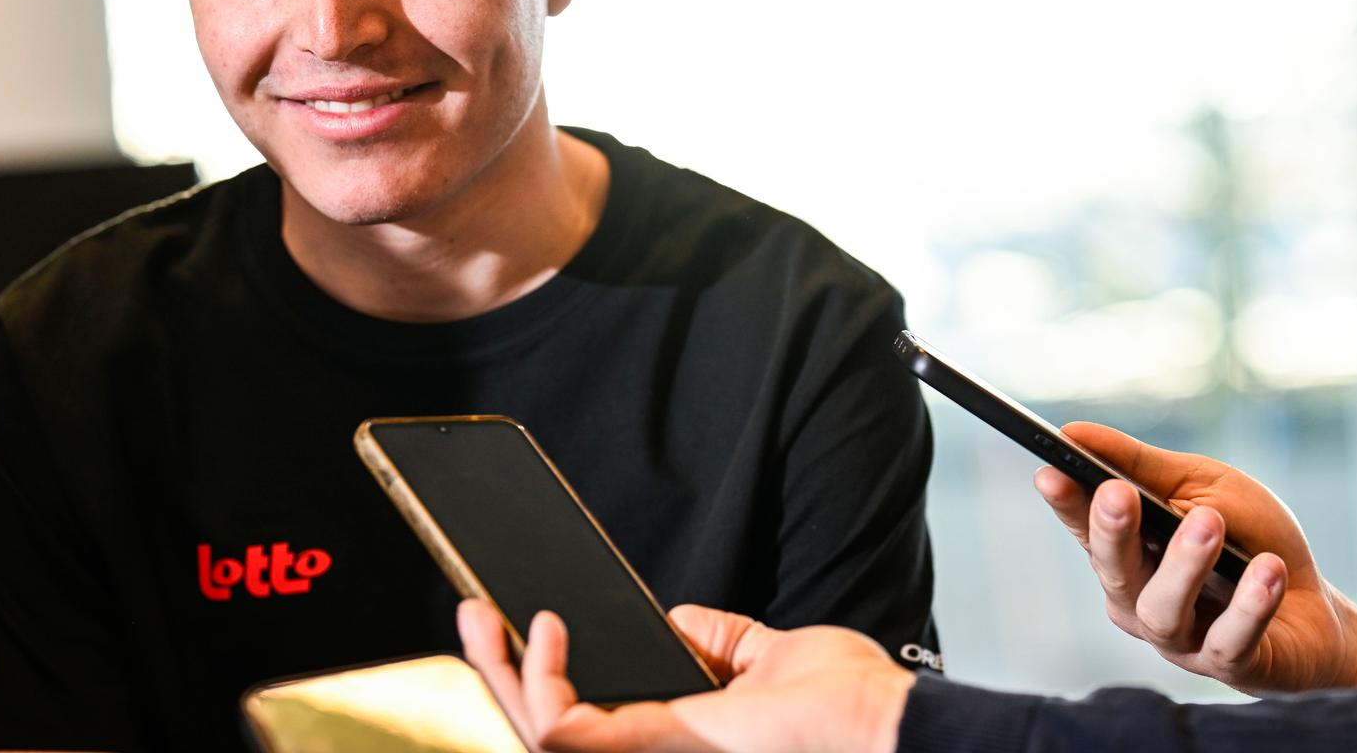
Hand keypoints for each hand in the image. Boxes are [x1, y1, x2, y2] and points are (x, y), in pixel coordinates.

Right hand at [457, 600, 914, 752]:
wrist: (886, 726)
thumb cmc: (850, 709)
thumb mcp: (769, 658)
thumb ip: (717, 642)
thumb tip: (676, 619)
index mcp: (677, 744)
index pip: (586, 727)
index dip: (538, 687)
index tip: (519, 630)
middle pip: (546, 735)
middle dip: (494, 678)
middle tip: (470, 616)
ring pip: (537, 736)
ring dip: (501, 676)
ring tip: (492, 620)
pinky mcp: (656, 749)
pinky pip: (561, 734)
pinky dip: (539, 683)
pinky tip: (544, 635)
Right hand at [1034, 422, 1356, 693]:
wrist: (1317, 611)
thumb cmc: (1248, 541)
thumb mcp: (1202, 487)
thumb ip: (1144, 467)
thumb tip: (1074, 432)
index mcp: (1127, 555)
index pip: (1085, 527)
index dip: (1066, 502)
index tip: (1051, 471)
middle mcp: (1139, 602)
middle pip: (1114, 571)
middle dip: (1112, 532)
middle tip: (1117, 494)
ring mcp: (1180, 640)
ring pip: (1163, 609)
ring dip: (1184, 564)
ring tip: (1210, 522)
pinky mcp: (1230, 667)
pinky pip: (1231, 639)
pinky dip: (1250, 604)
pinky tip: (1269, 570)